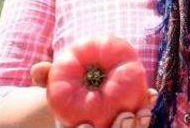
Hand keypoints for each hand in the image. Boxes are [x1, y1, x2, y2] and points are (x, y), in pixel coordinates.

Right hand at [30, 62, 157, 127]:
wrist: (80, 93)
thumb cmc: (64, 88)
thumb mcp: (53, 83)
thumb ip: (46, 78)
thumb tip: (38, 68)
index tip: (85, 126)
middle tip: (124, 116)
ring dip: (137, 126)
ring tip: (142, 110)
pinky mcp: (130, 121)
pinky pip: (140, 120)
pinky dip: (146, 109)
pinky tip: (151, 95)